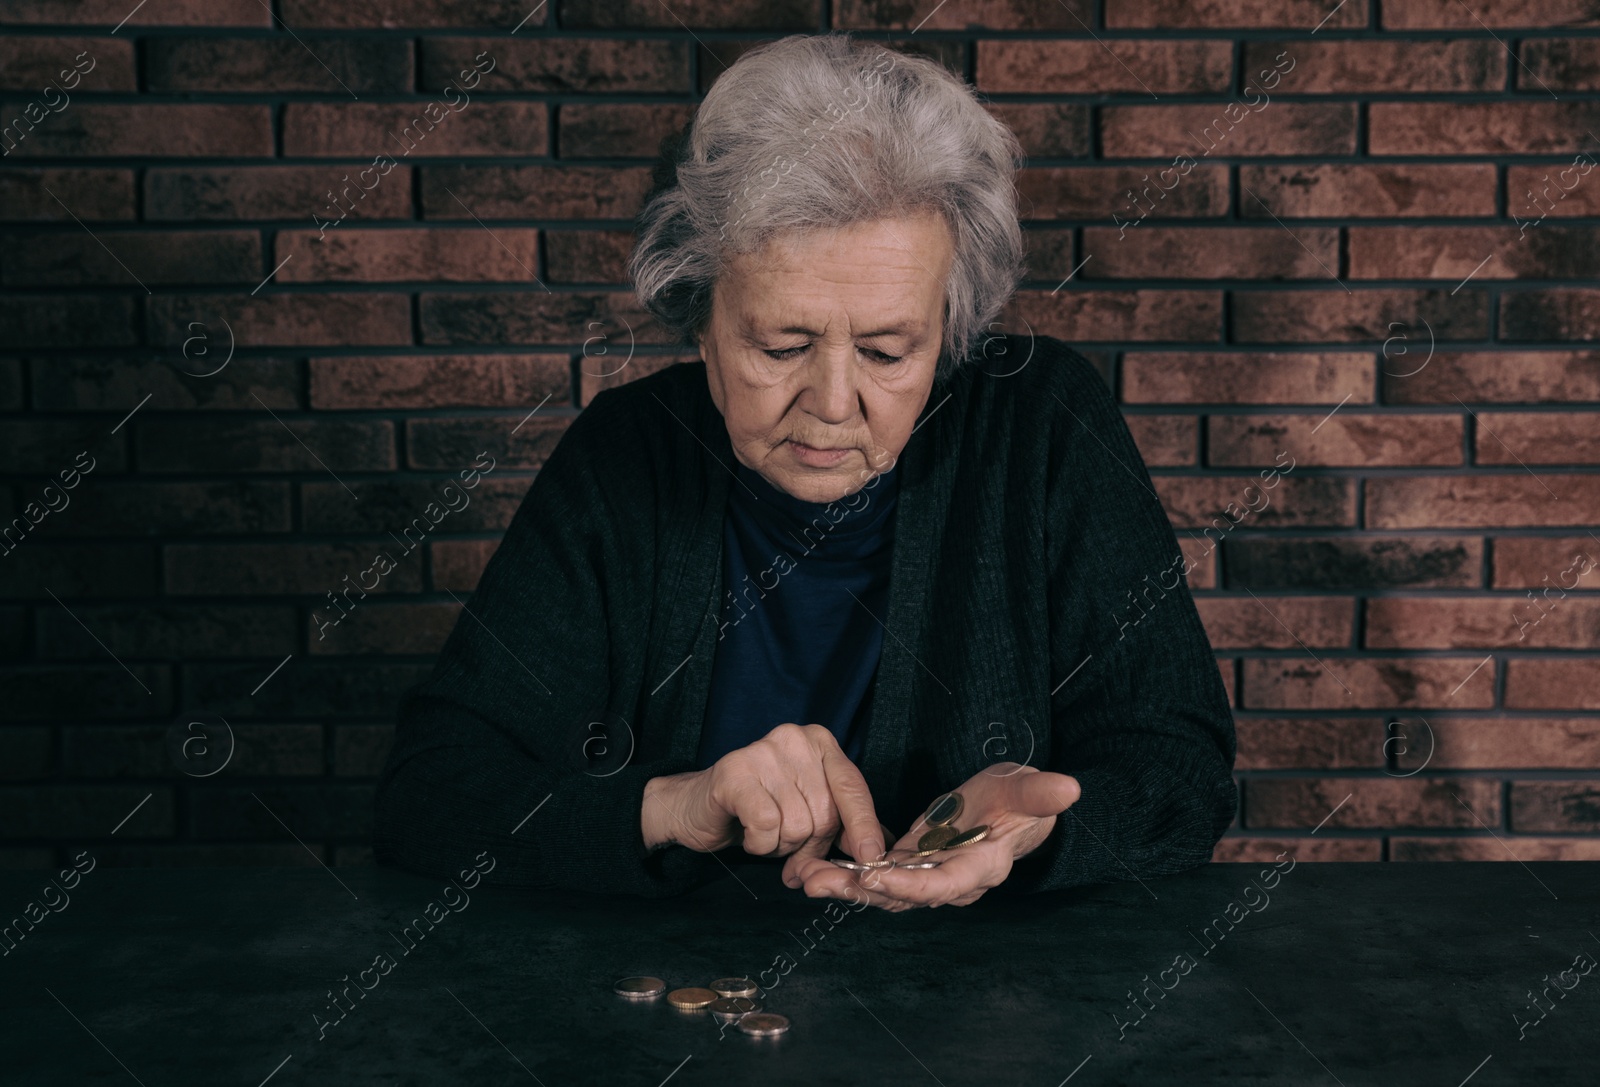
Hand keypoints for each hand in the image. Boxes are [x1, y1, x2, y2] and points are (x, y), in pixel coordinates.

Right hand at [639, 723, 884, 884]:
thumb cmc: (759, 809)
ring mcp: (762, 751)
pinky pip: (766, 826)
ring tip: (763, 832)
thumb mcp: (808, 810)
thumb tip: (877, 850)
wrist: (697, 809)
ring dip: (780, 845)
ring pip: (797, 825)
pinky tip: (746, 832)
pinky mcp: (734, 772)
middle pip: (825, 814)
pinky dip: (759, 844)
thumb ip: (842, 824)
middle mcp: (794, 738)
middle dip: (809, 845)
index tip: (871, 857)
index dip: (863, 826)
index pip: (852, 788)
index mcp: (820, 742)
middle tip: (787, 846)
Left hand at [786, 764, 1079, 910]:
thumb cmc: (1017, 798)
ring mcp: (928, 877)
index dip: (910, 885)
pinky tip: (814, 867)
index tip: (875, 876)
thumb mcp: (1026, 789)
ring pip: (883, 891)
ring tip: (806, 877)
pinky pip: (876, 876)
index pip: (945, 886)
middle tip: (819, 881)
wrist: (1004, 808)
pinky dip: (848, 873)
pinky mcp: (910, 867)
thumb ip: (1041, 794)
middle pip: (904, 896)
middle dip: (861, 891)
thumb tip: (1070, 789)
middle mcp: (951, 882)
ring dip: (845, 886)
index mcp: (981, 867)